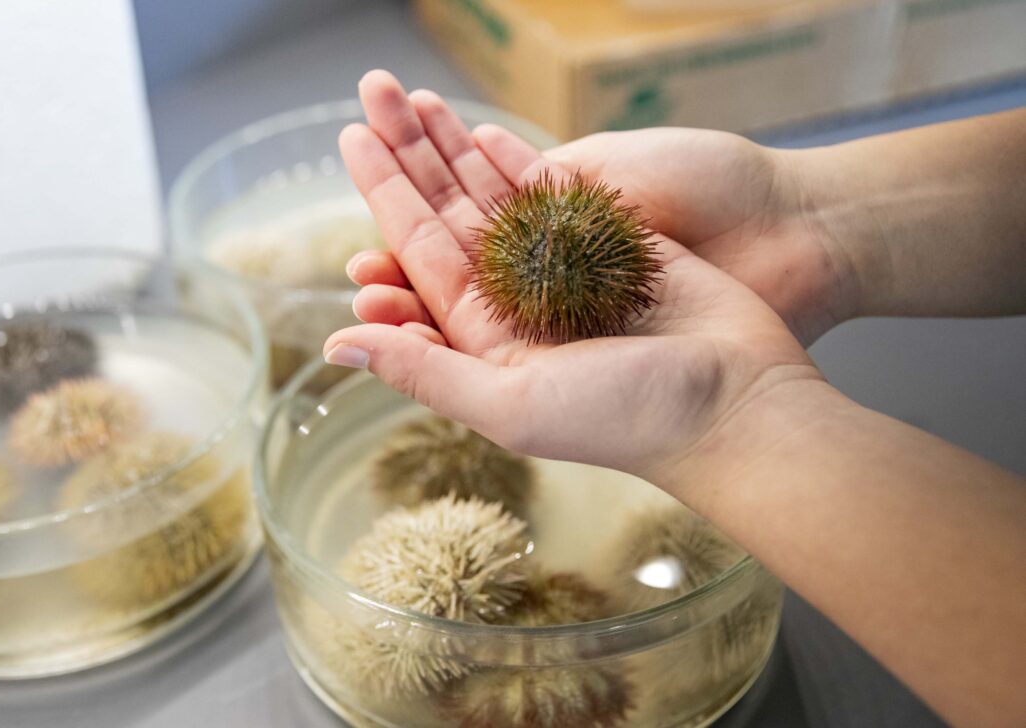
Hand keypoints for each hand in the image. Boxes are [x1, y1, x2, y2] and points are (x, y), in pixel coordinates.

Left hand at [324, 71, 820, 480]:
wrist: (737, 401)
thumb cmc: (627, 418)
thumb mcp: (510, 404)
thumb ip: (423, 371)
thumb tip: (333, 347)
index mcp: (484, 340)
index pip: (417, 255)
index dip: (383, 194)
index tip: (351, 140)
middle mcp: (516, 302)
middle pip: (448, 215)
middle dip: (409, 156)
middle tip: (374, 94)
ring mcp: (563, 270)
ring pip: (494, 197)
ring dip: (454, 148)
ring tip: (418, 95)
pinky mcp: (610, 245)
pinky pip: (552, 195)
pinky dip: (518, 161)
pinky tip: (481, 131)